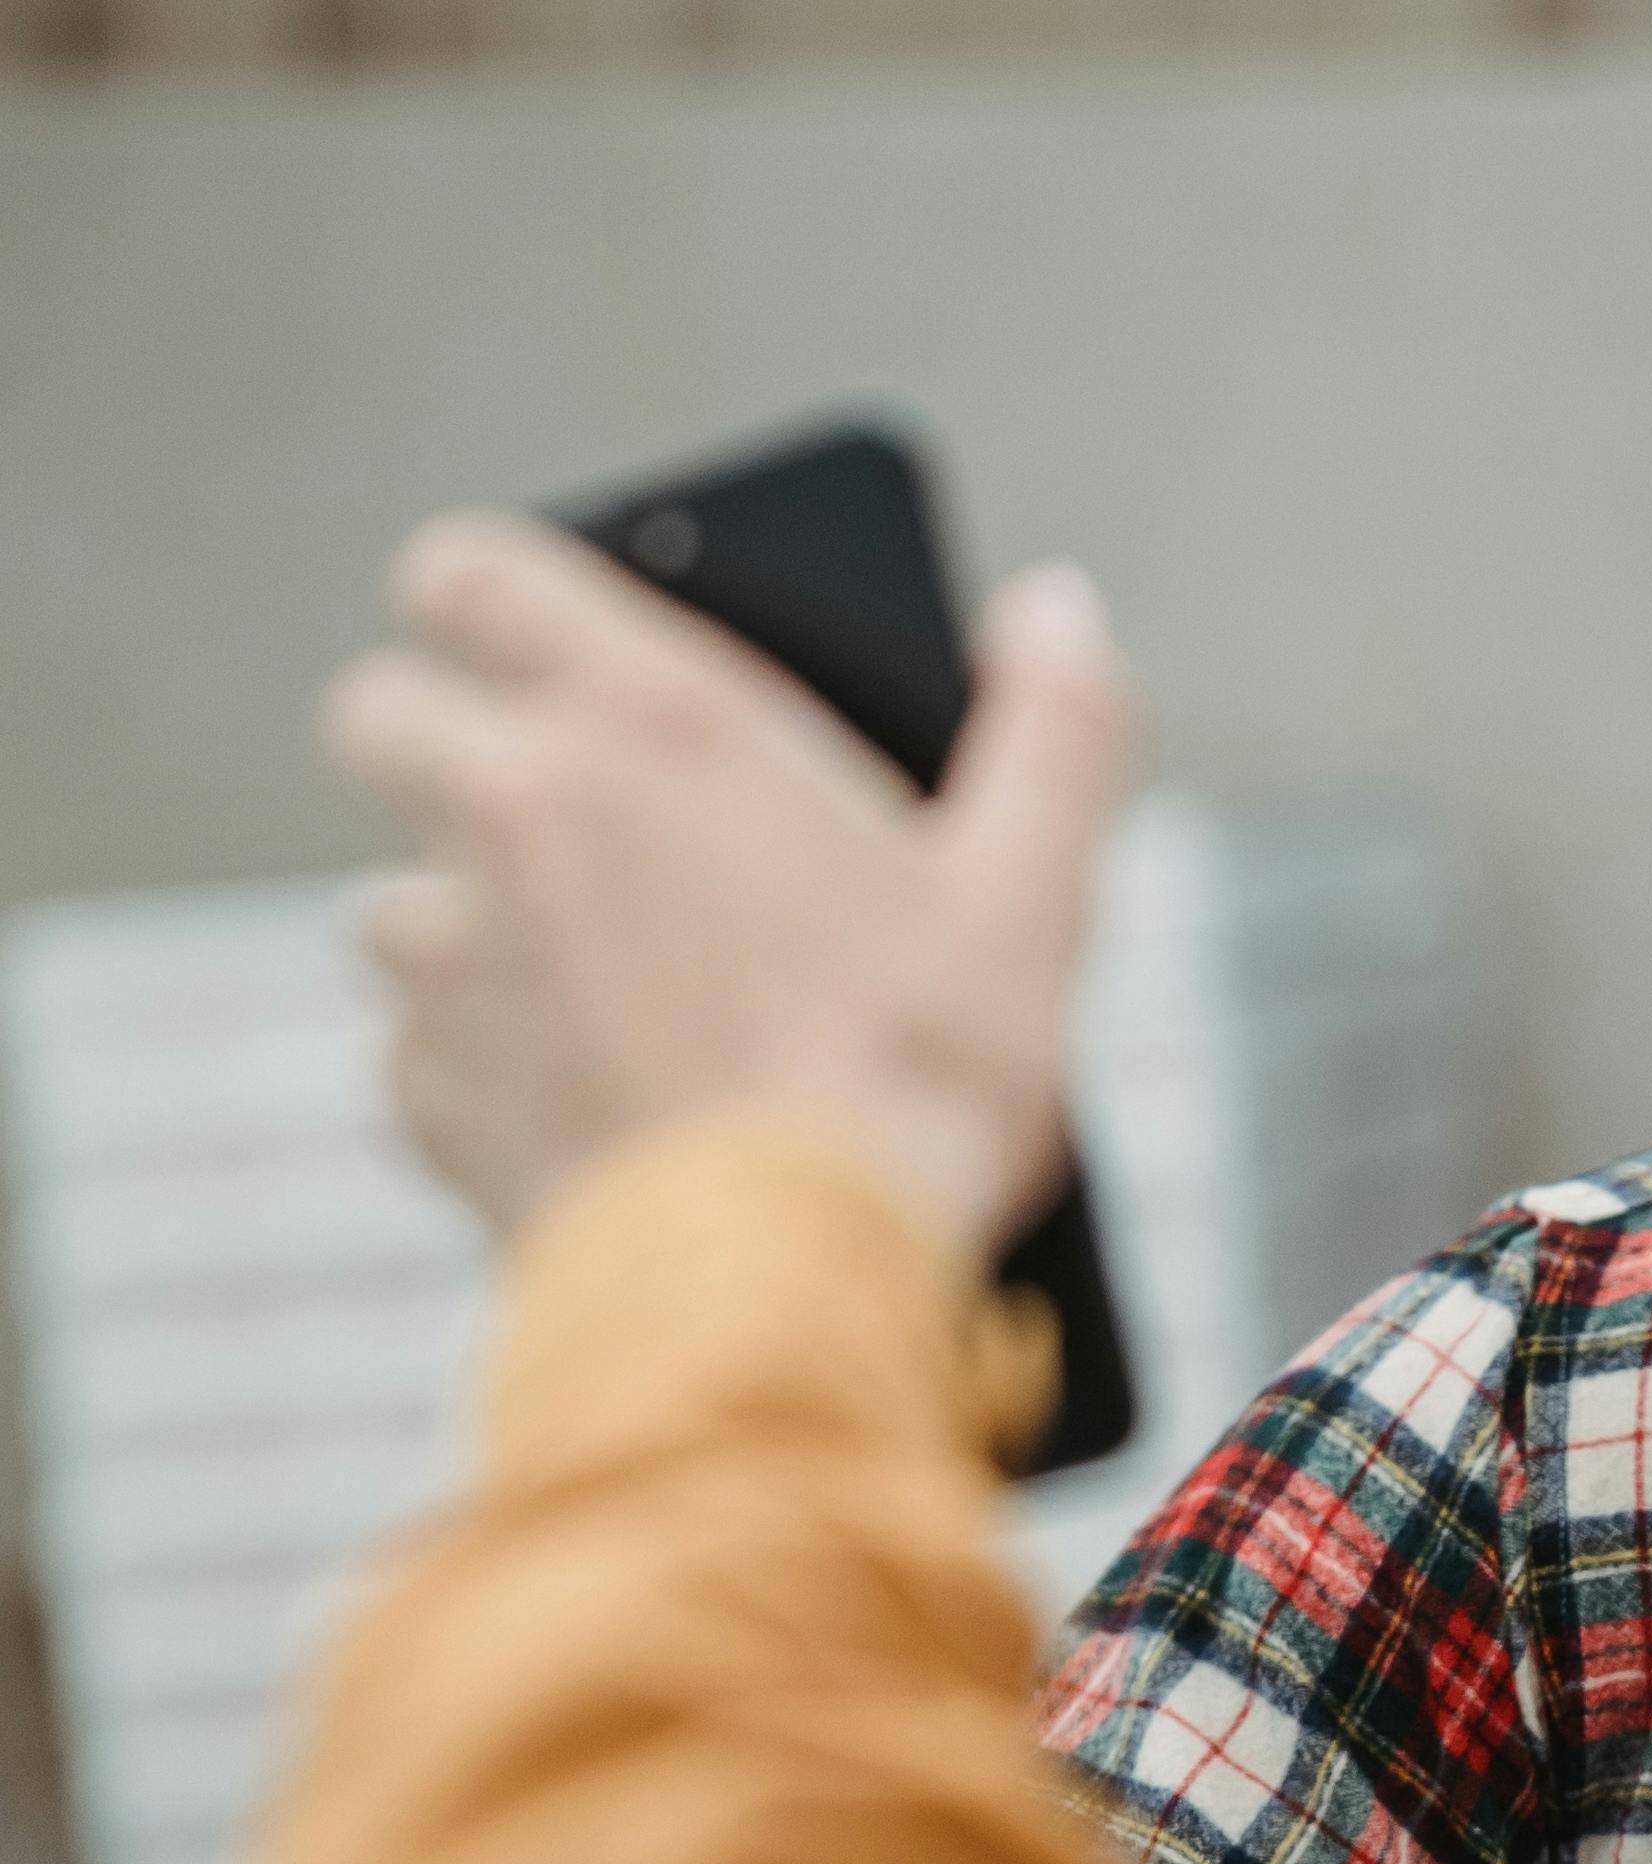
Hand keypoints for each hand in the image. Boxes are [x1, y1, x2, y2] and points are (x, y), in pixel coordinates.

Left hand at [325, 514, 1127, 1261]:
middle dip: (442, 755)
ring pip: (396, 907)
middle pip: (380, 717)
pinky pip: (416, 1062)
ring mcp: (447, 960)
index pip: (467, 570)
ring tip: (605, 1004)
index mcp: (646, 717)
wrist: (794, 1293)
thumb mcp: (1033, 894)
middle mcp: (510, 811)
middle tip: (566, 830)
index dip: (489, 608)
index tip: (540, 657)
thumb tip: (1055, 610)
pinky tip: (593, 1117)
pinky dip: (481, 1080)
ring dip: (470, 937)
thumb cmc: (917, 1082)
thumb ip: (1059, 727)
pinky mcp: (424, 1097)